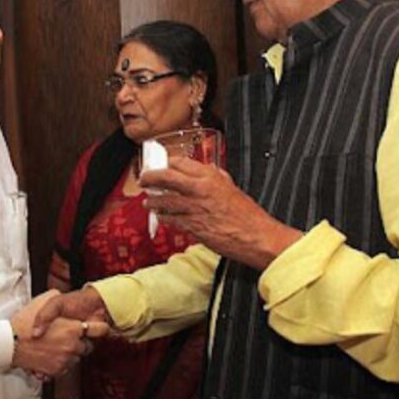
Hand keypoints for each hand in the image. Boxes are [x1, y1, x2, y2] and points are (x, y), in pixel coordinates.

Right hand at [10, 291, 106, 376]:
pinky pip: (65, 368)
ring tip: (55, 345)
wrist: (10, 342)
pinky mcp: (56, 371)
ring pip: (76, 358)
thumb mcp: (46, 300)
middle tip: (66, 336)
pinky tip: (49, 354)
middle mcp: (73, 346)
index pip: (101, 330)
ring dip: (69, 353)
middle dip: (79, 342)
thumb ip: (61, 299)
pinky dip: (60, 363)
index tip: (92, 326)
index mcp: (74, 329)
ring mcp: (65, 360)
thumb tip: (68, 299)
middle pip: (87, 346)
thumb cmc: (26, 321)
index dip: (97, 327)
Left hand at [139, 156, 301, 269]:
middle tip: (143, 179)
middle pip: (165, 177)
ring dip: (152, 201)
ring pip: (164, 200)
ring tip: (148, 201)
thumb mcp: (232, 187)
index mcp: (210, 176)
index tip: (162, 165)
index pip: (180, 162)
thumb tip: (208, 171)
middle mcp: (199, 189)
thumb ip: (217, 177)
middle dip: (150, 177)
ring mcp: (193, 208)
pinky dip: (163, 217)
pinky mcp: (191, 226)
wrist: (255, 236)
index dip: (168, 163)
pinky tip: (160, 216)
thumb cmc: (247, 214)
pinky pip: (170, 219)